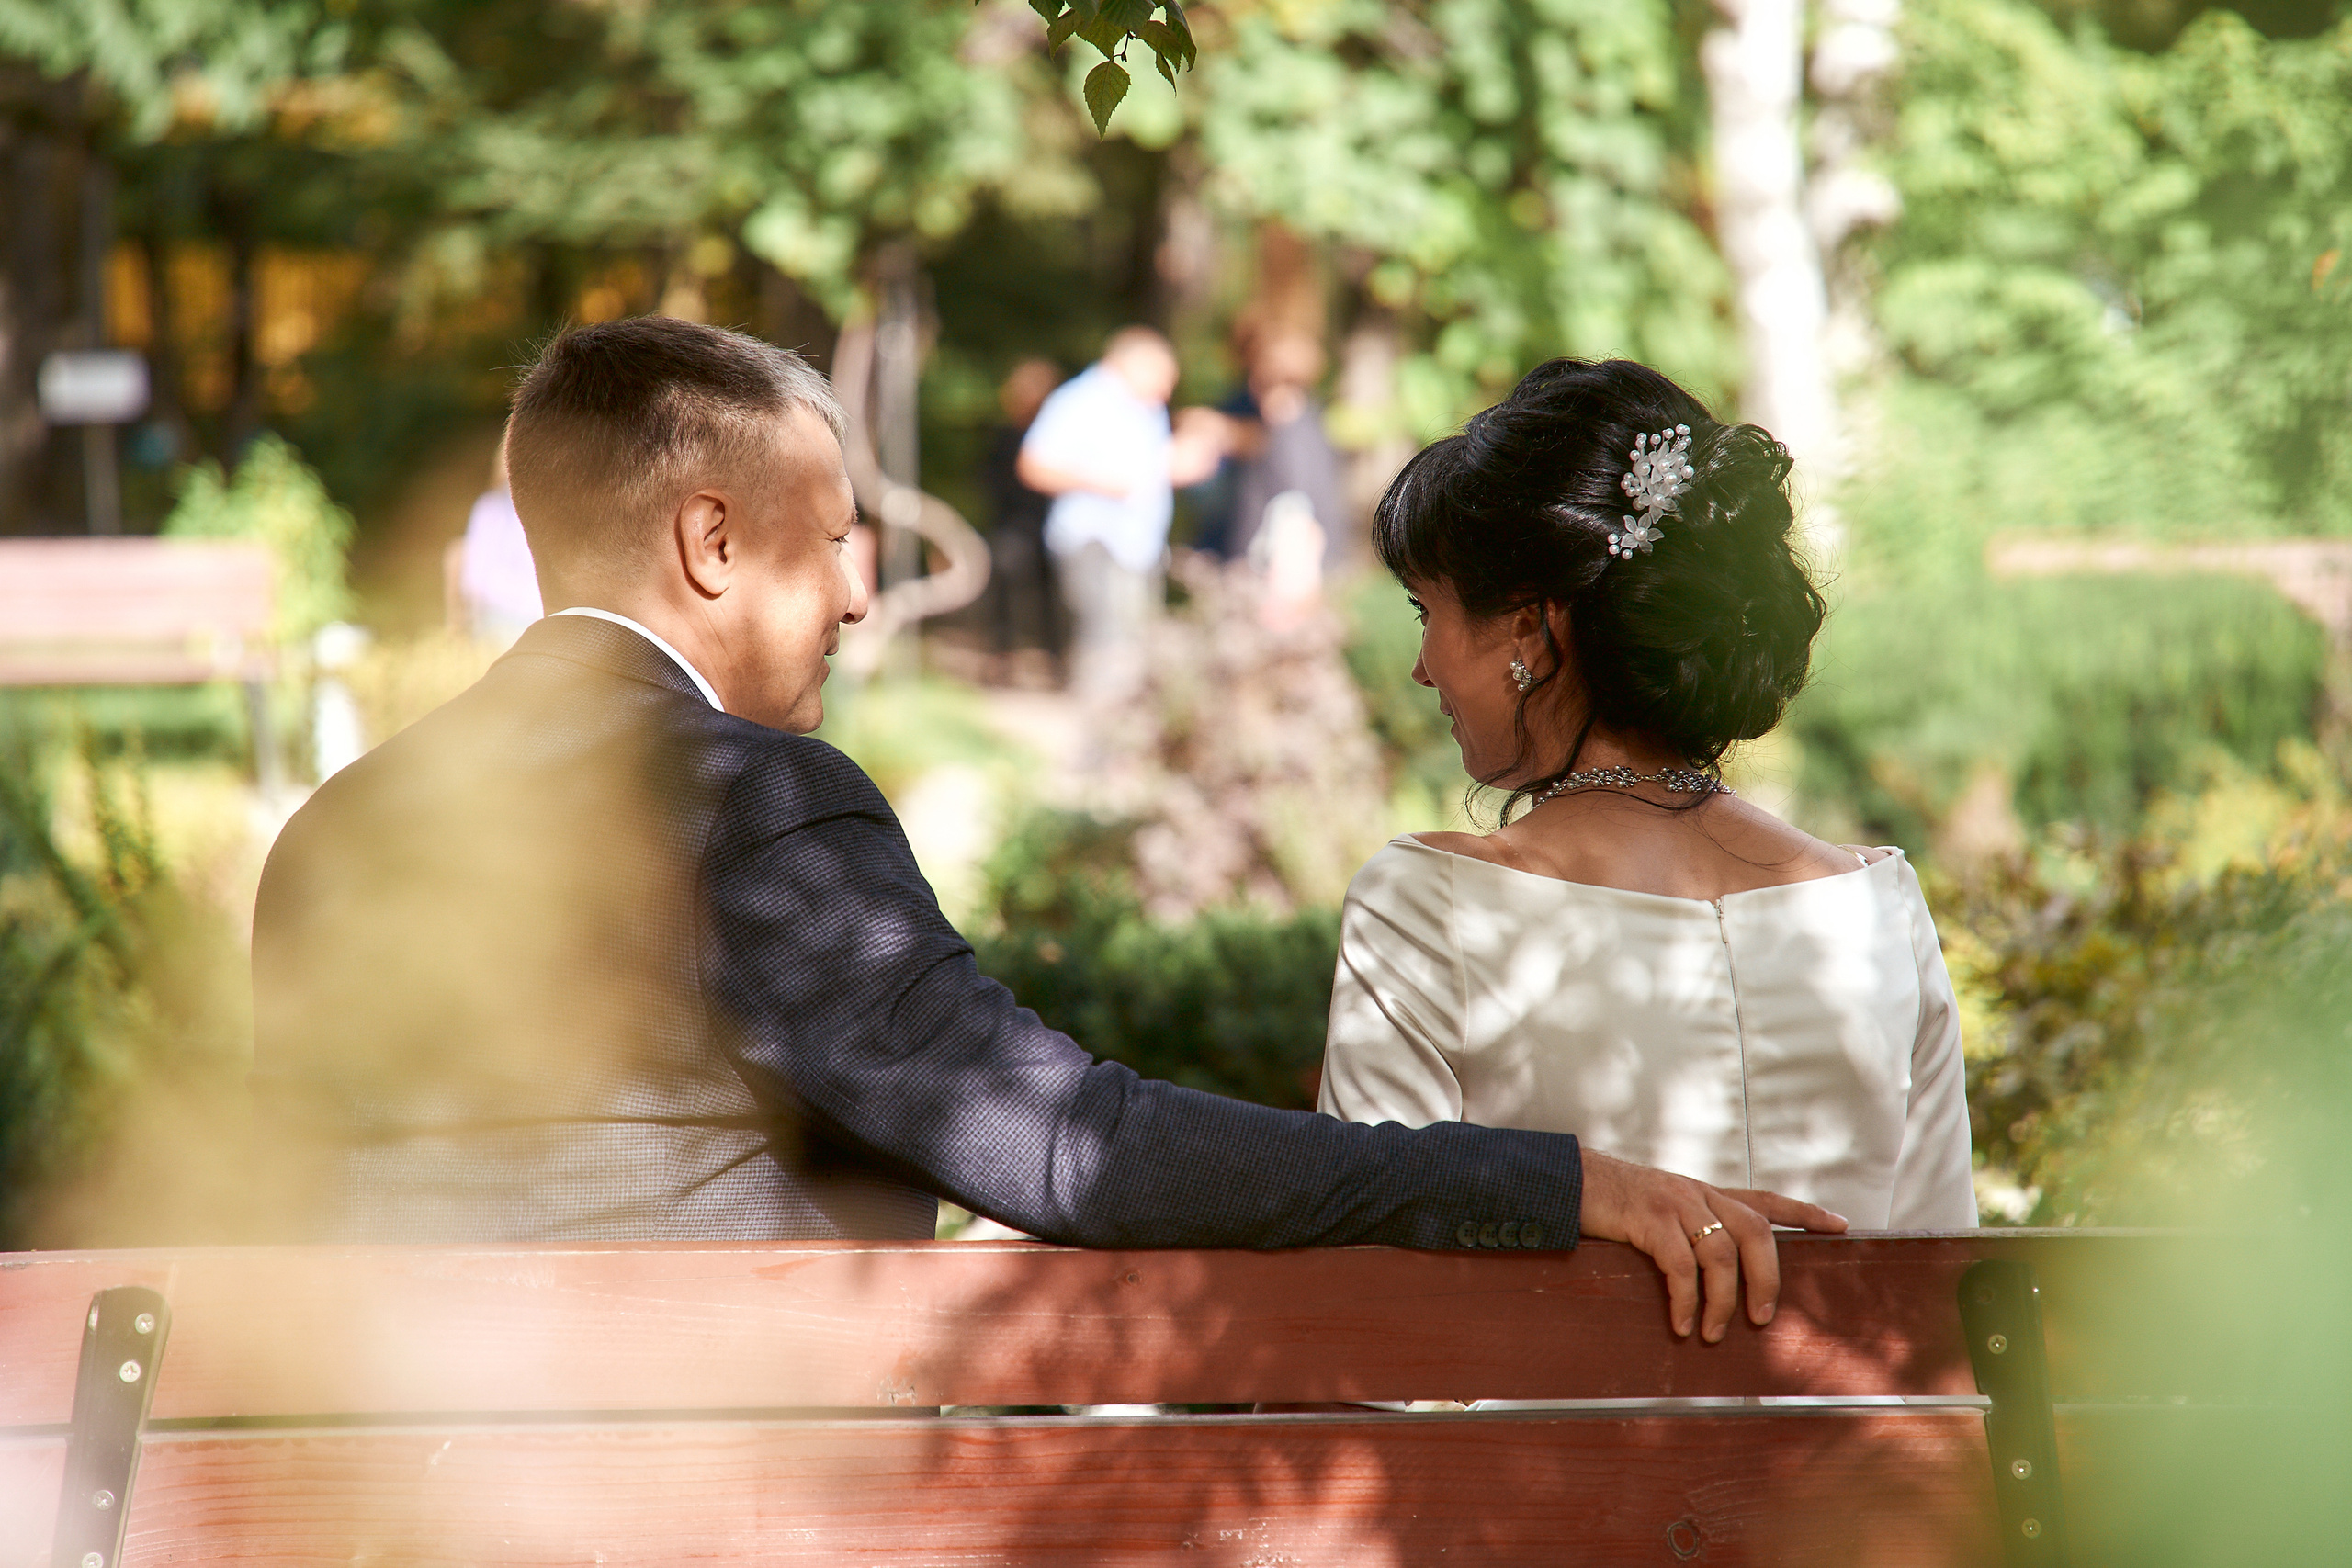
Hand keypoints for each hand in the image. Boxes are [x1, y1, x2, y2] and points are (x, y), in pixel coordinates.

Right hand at [1577, 1149, 1848, 1342]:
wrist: (1569, 1181)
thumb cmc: (1615, 1203)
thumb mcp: (1662, 1209)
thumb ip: (1690, 1229)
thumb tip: (1716, 1276)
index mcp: (1706, 1193)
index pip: (1766, 1200)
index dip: (1805, 1212)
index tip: (1841, 1226)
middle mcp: (1698, 1193)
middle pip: (1755, 1230)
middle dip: (1767, 1277)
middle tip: (1762, 1317)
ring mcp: (1675, 1203)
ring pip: (1721, 1253)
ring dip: (1723, 1300)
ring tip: (1715, 1333)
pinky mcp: (1649, 1218)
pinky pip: (1680, 1265)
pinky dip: (1686, 1300)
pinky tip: (1682, 1323)